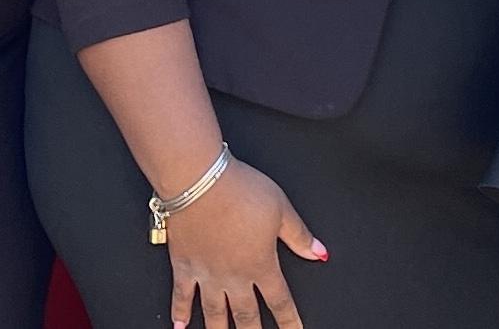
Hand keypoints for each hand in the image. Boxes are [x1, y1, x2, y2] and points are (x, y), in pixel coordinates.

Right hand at [165, 157, 326, 328]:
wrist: (201, 183)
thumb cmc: (241, 190)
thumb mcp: (281, 209)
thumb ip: (299, 235)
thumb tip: (319, 253)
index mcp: (260, 263)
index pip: (279, 300)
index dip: (289, 320)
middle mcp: (233, 275)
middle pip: (246, 315)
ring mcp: (206, 274)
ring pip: (214, 313)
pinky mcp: (183, 266)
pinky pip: (181, 297)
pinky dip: (179, 313)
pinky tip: (180, 326)